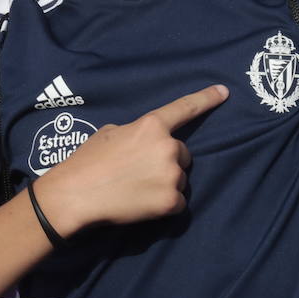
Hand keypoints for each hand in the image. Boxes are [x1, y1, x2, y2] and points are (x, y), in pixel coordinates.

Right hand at [35, 84, 229, 237]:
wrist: (74, 195)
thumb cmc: (87, 161)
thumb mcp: (111, 132)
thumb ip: (136, 132)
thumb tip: (143, 141)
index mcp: (152, 125)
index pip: (185, 109)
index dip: (206, 99)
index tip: (224, 92)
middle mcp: (167, 147)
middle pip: (181, 154)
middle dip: (167, 161)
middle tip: (139, 172)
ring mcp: (171, 175)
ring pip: (180, 178)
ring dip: (165, 183)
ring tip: (136, 189)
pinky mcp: (171, 201)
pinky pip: (178, 203)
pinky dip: (164, 206)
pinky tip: (142, 205)